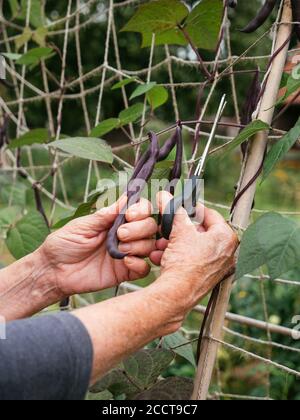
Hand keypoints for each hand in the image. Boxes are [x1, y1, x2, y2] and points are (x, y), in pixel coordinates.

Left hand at [39, 197, 157, 297]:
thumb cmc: (64, 244)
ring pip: (150, 246)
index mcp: (115, 221)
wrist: (53, 271)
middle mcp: (125, 236)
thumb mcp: (82, 225)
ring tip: (121, 250)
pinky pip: (144, 268)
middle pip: (150, 226)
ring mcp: (127, 254)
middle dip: (140, 228)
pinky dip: (140, 264)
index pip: (141, 210)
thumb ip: (105, 215)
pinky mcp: (125, 272)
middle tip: (121, 234)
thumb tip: (126, 197)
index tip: (130, 215)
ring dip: (139, 245)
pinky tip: (125, 262)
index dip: (142, 210)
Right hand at [149, 191, 238, 314]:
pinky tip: (163, 257)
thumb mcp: (179, 230)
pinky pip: (194, 261)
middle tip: (169, 227)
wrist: (178, 293)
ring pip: (195, 247)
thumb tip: (166, 197)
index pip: (210, 215)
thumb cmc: (184, 263)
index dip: (193, 209)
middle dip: (181, 230)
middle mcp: (229, 253)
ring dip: (177, 243)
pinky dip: (180, 256)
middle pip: (202, 232)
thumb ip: (174, 211)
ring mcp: (220, 267)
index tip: (183, 206)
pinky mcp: (210, 278)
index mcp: (227, 237)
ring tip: (162, 244)